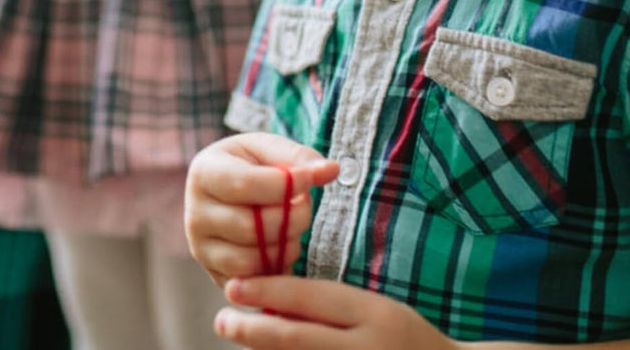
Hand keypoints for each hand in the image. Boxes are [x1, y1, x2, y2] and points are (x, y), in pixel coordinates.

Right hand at [184, 133, 338, 285]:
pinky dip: (277, 266)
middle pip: (250, 227)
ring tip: (291, 224)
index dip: (287, 184)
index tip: (311, 179)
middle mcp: (194, 213)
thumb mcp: (270, 149)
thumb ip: (299, 157)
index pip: (245, 184)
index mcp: (203, 172)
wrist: (229, 190)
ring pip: (252, 259)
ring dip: (285, 244)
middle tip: (304, 204)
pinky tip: (282, 243)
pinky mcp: (215, 275)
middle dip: (290, 217)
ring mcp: (201, 248)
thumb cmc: (252, 165)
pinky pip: (254, 282)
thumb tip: (331, 169)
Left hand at [214, 276, 457, 349]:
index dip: (268, 291)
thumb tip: (275, 300)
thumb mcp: (377, 311)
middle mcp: (368, 347)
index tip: (233, 286)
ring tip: (237, 337)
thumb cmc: (407, 340)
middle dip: (253, 329)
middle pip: (298, 338)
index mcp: (375, 315)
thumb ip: (333, 306)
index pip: (311, 299)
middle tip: (221, 318)